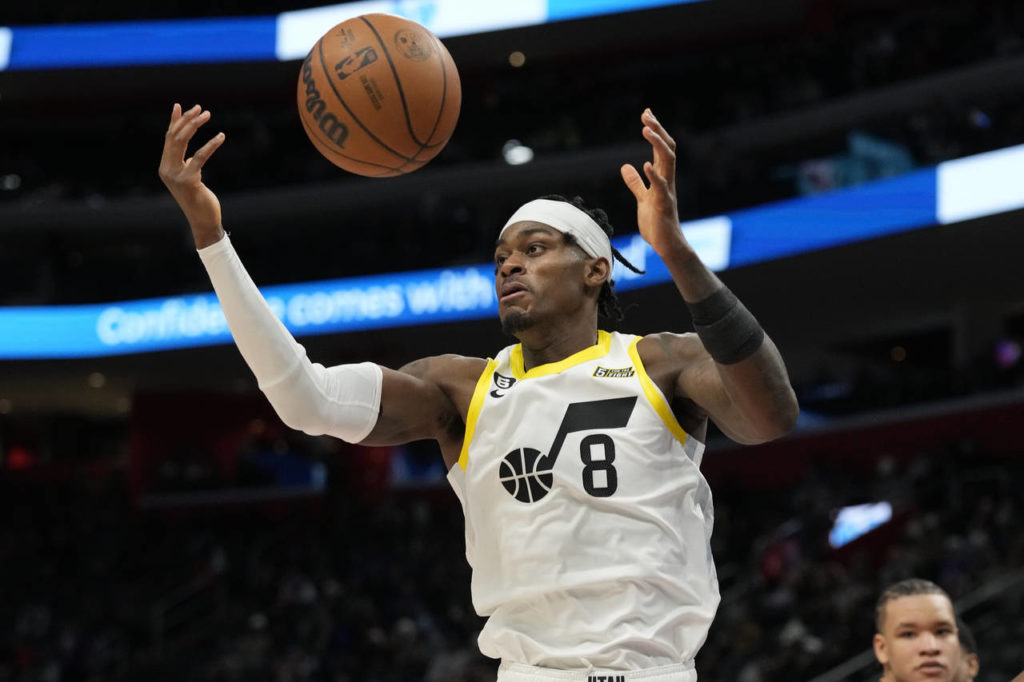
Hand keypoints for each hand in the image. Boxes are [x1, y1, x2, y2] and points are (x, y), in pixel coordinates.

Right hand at [158, 103, 225, 247]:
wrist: (203, 221)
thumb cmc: (199, 198)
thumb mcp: (191, 177)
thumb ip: (187, 163)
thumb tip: (190, 154)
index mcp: (165, 167)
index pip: (169, 138)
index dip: (174, 121)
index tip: (182, 106)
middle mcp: (166, 169)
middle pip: (174, 137)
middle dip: (187, 120)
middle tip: (201, 109)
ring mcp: (175, 175)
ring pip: (182, 142)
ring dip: (195, 125)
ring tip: (207, 114)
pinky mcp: (189, 181)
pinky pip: (200, 157)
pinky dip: (210, 144)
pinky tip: (221, 136)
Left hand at [620, 109, 686, 258]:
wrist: (667, 246)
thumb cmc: (657, 223)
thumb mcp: (642, 199)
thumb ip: (635, 183)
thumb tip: (626, 166)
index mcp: (663, 178)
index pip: (662, 148)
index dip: (655, 130)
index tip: (646, 113)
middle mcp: (668, 180)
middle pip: (667, 149)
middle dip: (658, 130)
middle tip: (646, 114)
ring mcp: (667, 192)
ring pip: (668, 162)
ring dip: (657, 145)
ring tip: (646, 130)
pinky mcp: (663, 206)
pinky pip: (661, 187)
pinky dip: (654, 175)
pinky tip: (646, 164)